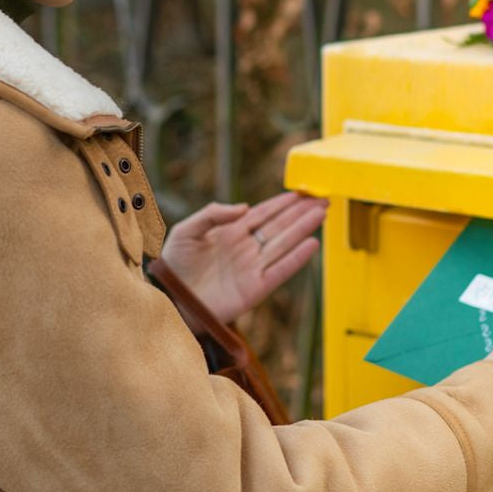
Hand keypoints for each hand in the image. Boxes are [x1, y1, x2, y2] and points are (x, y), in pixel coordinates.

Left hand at [160, 192, 328, 323]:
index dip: (283, 203)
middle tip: (323, 199)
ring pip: (284, 244)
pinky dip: (297, 258)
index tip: (303, 192)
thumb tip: (244, 207)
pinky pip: (280, 271)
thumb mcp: (187, 231)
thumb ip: (212, 214)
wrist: (169, 299)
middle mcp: (246, 248)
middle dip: (301, 212)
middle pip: (280, 226)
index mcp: (232, 232)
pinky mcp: (255, 288)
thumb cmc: (174, 265)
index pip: (264, 213)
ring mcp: (252, 268)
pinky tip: (312, 244)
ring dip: (304, 229)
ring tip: (322, 213)